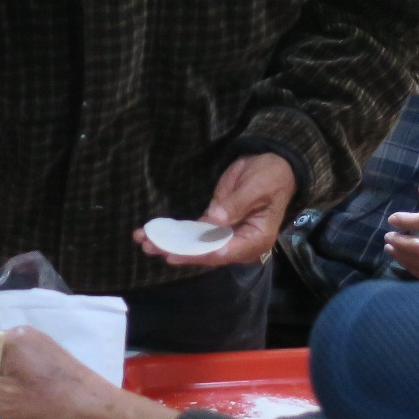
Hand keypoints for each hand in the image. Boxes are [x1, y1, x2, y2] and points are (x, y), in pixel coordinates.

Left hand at [136, 151, 296, 269]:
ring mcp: (227, 235)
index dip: (196, 254)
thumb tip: (214, 220)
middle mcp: (240, 243)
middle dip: (176, 249)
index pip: (222, 252)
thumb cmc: (271, 175)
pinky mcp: (217, 224)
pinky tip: (155, 232)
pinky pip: (194, 233)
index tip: (172, 253)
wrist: (274, 164)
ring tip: (144, 240)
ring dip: (171, 242)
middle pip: (205, 252)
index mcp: (255, 239)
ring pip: (196, 244)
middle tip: (150, 245)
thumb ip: (236, 204)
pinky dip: (176, 233)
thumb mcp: (257, 186)